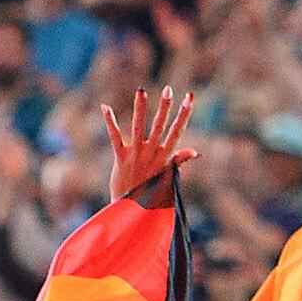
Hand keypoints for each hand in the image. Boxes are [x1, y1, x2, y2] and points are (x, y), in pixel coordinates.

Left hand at [102, 84, 196, 200]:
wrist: (132, 212)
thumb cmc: (151, 194)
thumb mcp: (168, 177)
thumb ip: (179, 161)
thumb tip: (196, 152)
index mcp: (165, 157)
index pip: (177, 131)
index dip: (184, 114)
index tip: (190, 97)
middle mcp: (152, 154)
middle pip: (160, 126)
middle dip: (165, 107)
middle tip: (169, 88)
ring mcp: (136, 156)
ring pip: (139, 127)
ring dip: (140, 108)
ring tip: (141, 90)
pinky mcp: (120, 159)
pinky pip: (115, 137)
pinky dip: (110, 122)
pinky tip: (105, 106)